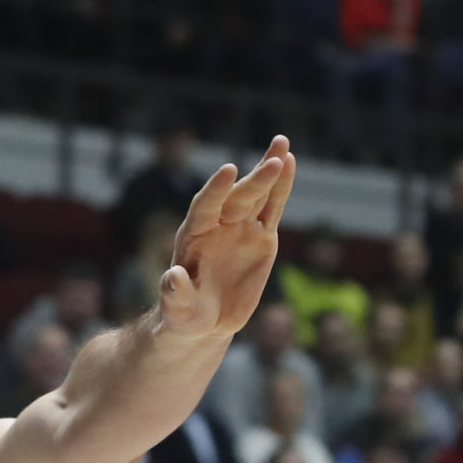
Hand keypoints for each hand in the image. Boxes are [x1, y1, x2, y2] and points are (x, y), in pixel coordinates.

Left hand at [161, 137, 294, 343]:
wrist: (204, 319)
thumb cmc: (184, 313)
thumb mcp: (177, 308)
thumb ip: (175, 293)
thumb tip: (173, 277)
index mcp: (193, 235)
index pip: (205, 206)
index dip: (217, 189)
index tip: (229, 169)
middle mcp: (217, 224)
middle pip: (237, 197)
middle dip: (255, 179)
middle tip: (274, 160)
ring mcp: (239, 227)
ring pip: (256, 194)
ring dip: (269, 169)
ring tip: (283, 143)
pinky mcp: (260, 236)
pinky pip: (272, 208)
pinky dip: (281, 187)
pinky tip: (289, 162)